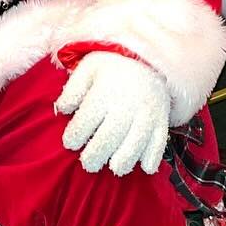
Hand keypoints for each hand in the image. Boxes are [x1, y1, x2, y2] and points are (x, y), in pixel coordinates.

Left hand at [56, 52, 169, 176]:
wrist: (147, 59)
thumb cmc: (111, 69)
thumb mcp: (88, 69)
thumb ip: (73, 90)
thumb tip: (63, 109)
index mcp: (105, 91)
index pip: (85, 121)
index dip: (74, 136)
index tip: (70, 142)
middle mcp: (127, 104)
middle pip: (108, 138)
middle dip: (95, 156)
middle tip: (88, 163)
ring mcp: (147, 114)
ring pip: (135, 146)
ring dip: (123, 162)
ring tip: (113, 166)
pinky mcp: (162, 121)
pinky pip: (159, 144)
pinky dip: (152, 158)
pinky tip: (144, 166)